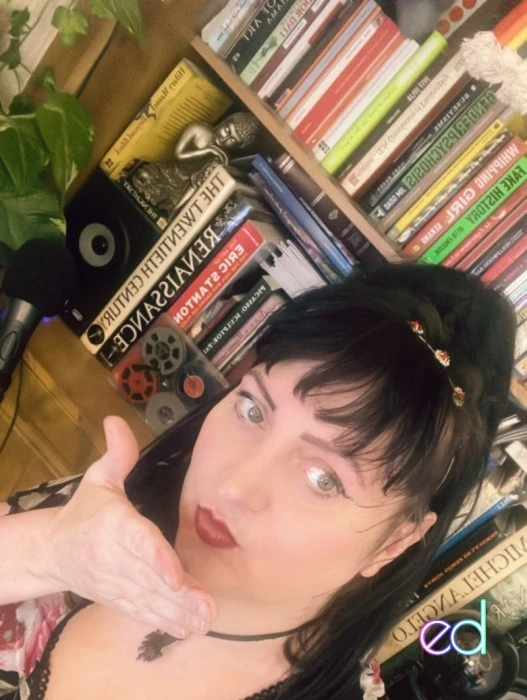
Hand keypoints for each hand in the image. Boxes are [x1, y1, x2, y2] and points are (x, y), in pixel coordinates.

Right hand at [43, 416, 216, 639]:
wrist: (55, 552)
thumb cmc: (85, 511)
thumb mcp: (98, 478)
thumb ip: (117, 454)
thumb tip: (117, 420)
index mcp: (111, 524)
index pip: (136, 541)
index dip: (155, 558)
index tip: (174, 573)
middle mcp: (114, 558)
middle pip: (148, 577)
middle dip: (179, 594)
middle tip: (208, 606)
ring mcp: (117, 583)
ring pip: (149, 600)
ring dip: (178, 612)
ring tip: (206, 619)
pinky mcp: (120, 599)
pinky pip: (143, 612)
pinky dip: (165, 622)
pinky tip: (190, 629)